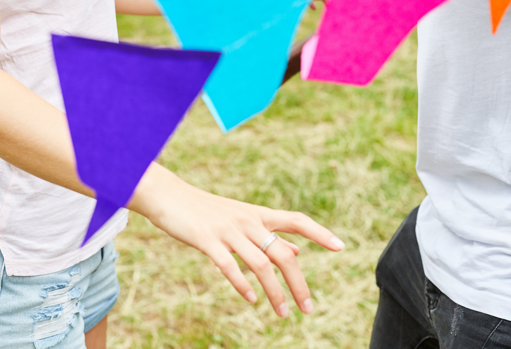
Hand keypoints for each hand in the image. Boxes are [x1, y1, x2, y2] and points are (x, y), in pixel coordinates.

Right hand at [129, 164, 344, 316]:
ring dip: (276, 292)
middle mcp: (248, 220)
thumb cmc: (207, 210)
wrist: (169, 195)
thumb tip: (297, 249)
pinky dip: (243, 284)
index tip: (341, 247)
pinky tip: (251, 300)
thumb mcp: (242, 219)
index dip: (320, 232)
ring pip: (261, 263)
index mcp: (258, 214)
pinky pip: (230, 265)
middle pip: (283, 252)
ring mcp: (228, 230)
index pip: (296, 219)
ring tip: (284, 314)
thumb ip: (269, 234)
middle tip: (309, 309)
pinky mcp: (207, 239)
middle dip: (299, 283)